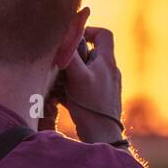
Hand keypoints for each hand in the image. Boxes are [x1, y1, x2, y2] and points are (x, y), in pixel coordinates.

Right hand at [64, 26, 123, 144]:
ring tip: (58, 84)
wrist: (102, 135)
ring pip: (86, 72)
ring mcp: (106, 86)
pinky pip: (85, 87)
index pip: (104, 35)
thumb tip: (64, 36)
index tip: (73, 39)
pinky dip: (72, 89)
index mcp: (107, 62)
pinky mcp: (100, 100)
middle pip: (92, 54)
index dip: (89, 31)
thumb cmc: (91, 106)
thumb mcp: (78, 76)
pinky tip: (60, 98)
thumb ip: (71, 55)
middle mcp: (109, 72)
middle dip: (74, 57)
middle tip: (60, 65)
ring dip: (70, 74)